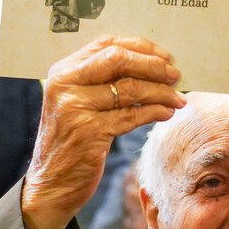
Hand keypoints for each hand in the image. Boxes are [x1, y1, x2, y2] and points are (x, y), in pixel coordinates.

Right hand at [22, 36, 184, 228]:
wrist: (50, 184)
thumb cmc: (70, 142)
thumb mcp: (76, 104)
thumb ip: (101, 83)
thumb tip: (152, 66)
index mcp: (63, 72)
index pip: (107, 44)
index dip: (140, 47)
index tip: (164, 56)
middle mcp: (66, 85)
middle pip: (119, 60)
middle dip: (154, 66)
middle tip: (175, 75)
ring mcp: (76, 108)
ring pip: (130, 88)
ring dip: (161, 92)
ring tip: (178, 98)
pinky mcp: (89, 133)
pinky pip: (132, 116)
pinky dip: (155, 112)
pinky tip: (167, 113)